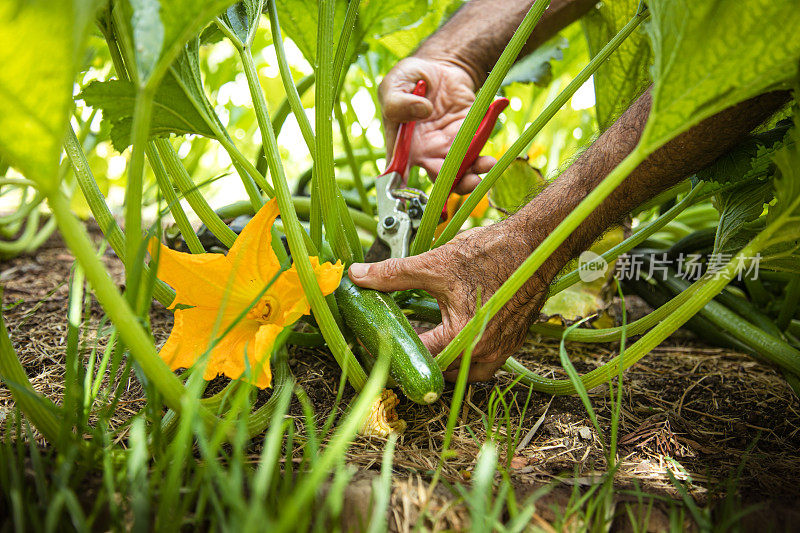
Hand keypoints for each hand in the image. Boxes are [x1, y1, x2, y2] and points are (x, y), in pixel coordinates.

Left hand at [348, 219, 558, 381]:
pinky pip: (483, 360)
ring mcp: (502, 349)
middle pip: (441, 371)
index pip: (418, 356)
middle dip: (418, 358)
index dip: (393, 347)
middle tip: (396, 341)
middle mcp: (485, 352)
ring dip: (442, 360)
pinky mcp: (512, 341)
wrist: (538, 243)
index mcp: (463, 338)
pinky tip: (451, 334)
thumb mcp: (435, 263)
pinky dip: (464, 353)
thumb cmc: (493, 252)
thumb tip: (359, 275)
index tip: (375, 340)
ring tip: (423, 341)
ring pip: (464, 371)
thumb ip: (393, 274)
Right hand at [378, 57, 495, 192]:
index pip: (401, 177)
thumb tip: (422, 110)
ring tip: (485, 166)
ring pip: (461, 171)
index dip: (407, 193)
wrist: (439, 68)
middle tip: (466, 180)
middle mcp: (426, 152)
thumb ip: (398, 101)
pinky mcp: (468, 137)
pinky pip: (476, 151)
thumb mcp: (393, 85)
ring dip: (474, 175)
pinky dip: (484, 157)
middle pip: (439, 178)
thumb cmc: (408, 79)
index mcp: (403, 147)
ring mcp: (448, 147)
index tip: (418, 197)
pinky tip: (490, 158)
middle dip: (453, 184)